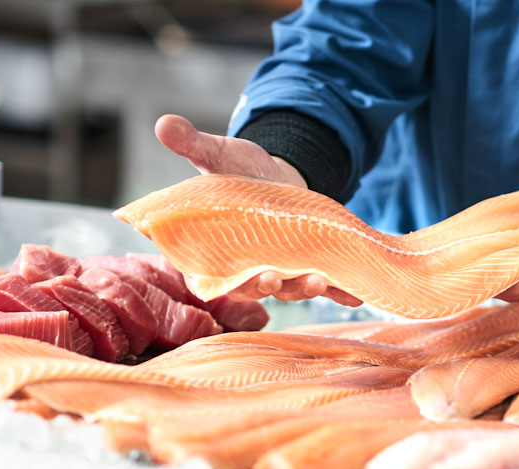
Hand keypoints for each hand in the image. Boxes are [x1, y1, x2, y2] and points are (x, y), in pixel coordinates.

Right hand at [154, 114, 359, 305]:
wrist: (276, 174)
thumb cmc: (237, 170)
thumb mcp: (216, 155)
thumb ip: (192, 145)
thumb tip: (163, 122)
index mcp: (214, 252)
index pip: (216, 276)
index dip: (231, 282)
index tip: (246, 275)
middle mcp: (246, 269)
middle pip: (255, 288)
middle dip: (269, 287)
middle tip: (277, 278)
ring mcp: (281, 270)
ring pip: (291, 289)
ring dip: (305, 289)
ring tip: (320, 281)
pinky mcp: (309, 266)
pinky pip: (326, 286)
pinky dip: (340, 293)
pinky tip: (355, 296)